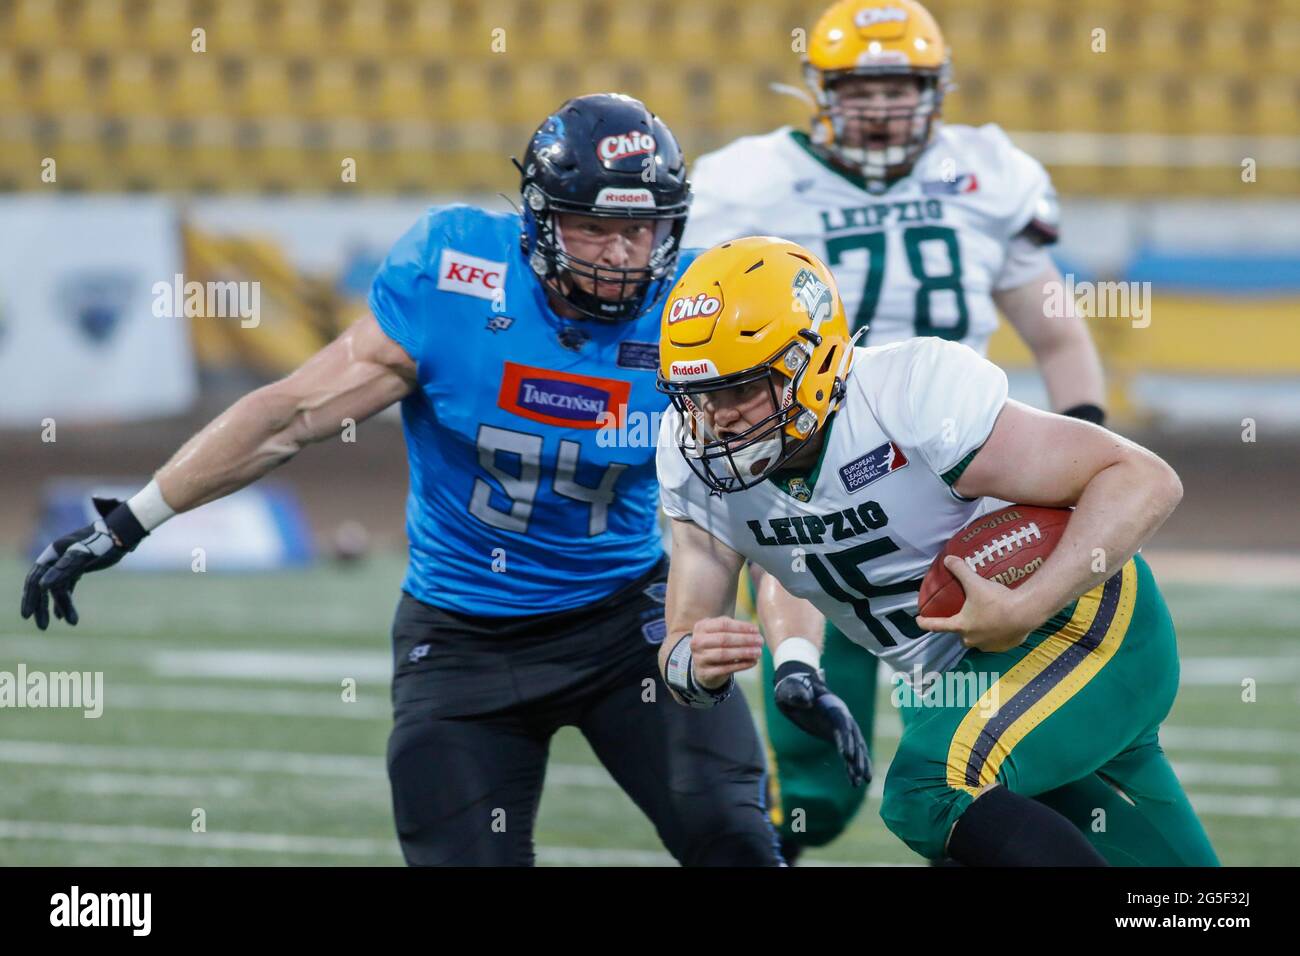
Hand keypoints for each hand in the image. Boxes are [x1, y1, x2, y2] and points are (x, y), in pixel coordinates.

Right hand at [20, 497, 142, 629]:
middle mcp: (56, 559)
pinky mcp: (78, 567)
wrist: (122, 534)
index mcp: (53, 555)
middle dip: (41, 607)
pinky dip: (65, 600)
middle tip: (42, 627)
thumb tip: (42, 586)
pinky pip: (66, 587)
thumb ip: (64, 570)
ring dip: (59, 606)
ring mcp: (66, 563)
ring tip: (69, 623)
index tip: (27, 616)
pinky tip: (65, 616)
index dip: (30, 598)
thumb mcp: (83, 557)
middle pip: (42, 586)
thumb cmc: (103, 543)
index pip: (35, 580)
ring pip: (56, 589)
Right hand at [687, 616, 762, 688]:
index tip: (756, 629)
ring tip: (758, 652)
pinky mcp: (704, 672)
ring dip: (744, 652)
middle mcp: (697, 642)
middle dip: (745, 640)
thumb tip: (755, 631)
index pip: (723, 624)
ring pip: (724, 654)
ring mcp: (699, 658)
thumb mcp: (719, 631)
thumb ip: (734, 628)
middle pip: (724, 639)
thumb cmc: (716, 643)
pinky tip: (752, 662)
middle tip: (760, 641)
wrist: (703, 665)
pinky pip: (726, 669)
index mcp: (701, 627)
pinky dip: (741, 665)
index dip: (741, 626)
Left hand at [774, 662, 870, 786]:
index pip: (843, 724)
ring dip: (860, 764)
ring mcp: (841, 728)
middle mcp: (841, 717)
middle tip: (861, 774)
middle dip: (858, 756)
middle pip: (854, 738)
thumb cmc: (792, 688)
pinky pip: (847, 754)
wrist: (795, 688)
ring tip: (863, 782)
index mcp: (832, 706)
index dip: (846, 739)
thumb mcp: (791, 690)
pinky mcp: (836, 736)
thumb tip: (806, 702)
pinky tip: (854, 782)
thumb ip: (798, 694)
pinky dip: (850, 767)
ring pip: (856, 748)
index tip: (847, 756)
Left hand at [915, 555, 1037, 652]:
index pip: (937, 626)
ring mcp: (988, 646)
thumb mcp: (975, 583)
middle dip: (960, 627)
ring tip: (985, 618)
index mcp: (961, 626)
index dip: (926, 623)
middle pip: (960, 635)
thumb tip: (948, 559)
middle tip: (965, 615)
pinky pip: (996, 641)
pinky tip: (1001, 623)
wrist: (1025, 613)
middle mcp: (972, 639)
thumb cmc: (996, 600)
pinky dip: (996, 634)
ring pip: (978, 639)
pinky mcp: (1004, 647)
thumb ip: (960, 570)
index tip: (919, 621)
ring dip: (979, 631)